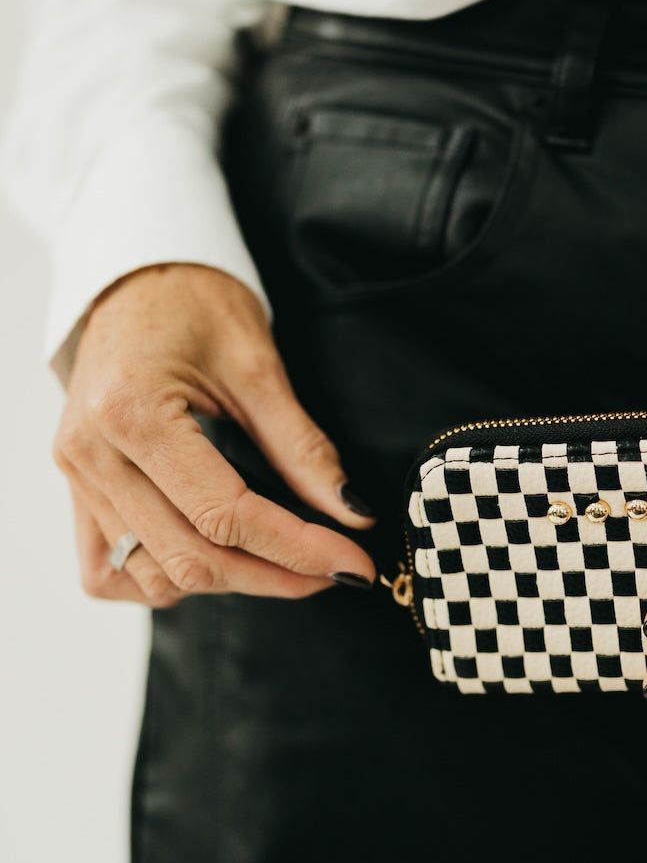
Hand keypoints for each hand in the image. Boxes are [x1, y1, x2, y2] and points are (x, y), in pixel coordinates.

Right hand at [54, 262, 376, 606]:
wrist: (136, 281)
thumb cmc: (194, 303)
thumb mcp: (259, 366)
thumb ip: (303, 448)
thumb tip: (353, 515)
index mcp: (131, 414)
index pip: (225, 516)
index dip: (298, 548)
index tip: (353, 563)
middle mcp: (90, 455)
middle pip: (192, 558)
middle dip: (274, 576)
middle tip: (335, 570)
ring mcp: (77, 477)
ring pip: (155, 575)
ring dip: (228, 581)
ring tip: (285, 563)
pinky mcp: (78, 489)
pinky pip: (110, 570)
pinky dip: (165, 579)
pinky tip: (213, 560)